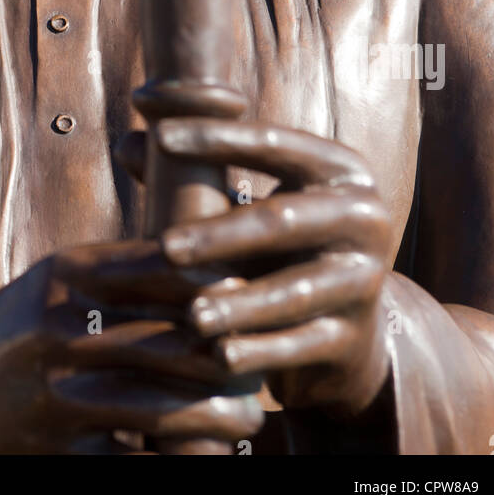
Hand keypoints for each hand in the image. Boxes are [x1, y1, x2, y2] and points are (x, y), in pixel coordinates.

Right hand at [0, 240, 263, 453]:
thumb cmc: (13, 335)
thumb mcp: (51, 283)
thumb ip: (118, 270)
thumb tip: (213, 263)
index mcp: (65, 273)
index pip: (162, 268)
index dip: (219, 283)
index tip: (258, 292)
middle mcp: (58, 326)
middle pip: (171, 339)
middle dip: (230, 358)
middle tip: (266, 366)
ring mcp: (53, 394)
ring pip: (161, 407)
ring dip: (217, 417)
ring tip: (249, 419)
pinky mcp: (53, 451)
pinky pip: (132, 464)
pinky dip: (177, 465)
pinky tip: (208, 461)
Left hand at [119, 118, 392, 418]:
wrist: (344, 328)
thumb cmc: (279, 248)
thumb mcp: (251, 203)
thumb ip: (195, 173)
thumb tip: (127, 140)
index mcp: (340, 169)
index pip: (274, 143)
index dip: (215, 138)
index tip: (159, 137)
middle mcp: (365, 216)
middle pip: (283, 221)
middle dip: (220, 236)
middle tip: (165, 249)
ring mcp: (366, 278)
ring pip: (294, 291)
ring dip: (237, 304)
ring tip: (189, 315)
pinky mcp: (356, 336)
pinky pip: (302, 344)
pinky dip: (259, 351)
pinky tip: (219, 357)